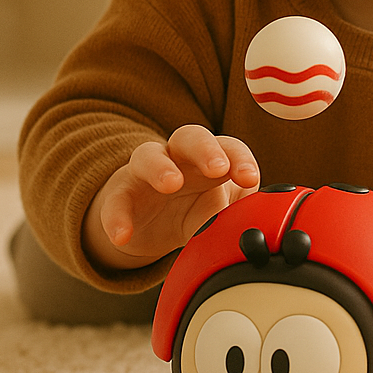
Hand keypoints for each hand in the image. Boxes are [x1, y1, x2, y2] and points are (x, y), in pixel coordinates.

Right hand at [83, 125, 259, 270]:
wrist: (152, 225)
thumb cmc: (197, 209)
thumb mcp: (220, 215)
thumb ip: (238, 219)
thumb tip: (257, 234)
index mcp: (212, 158)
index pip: (229, 148)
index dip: (241, 159)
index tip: (250, 178)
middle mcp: (179, 157)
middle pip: (190, 137)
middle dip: (205, 149)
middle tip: (218, 168)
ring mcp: (146, 173)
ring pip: (148, 155)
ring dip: (161, 167)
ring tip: (171, 184)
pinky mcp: (120, 196)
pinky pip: (114, 202)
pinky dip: (116, 217)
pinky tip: (123, 235)